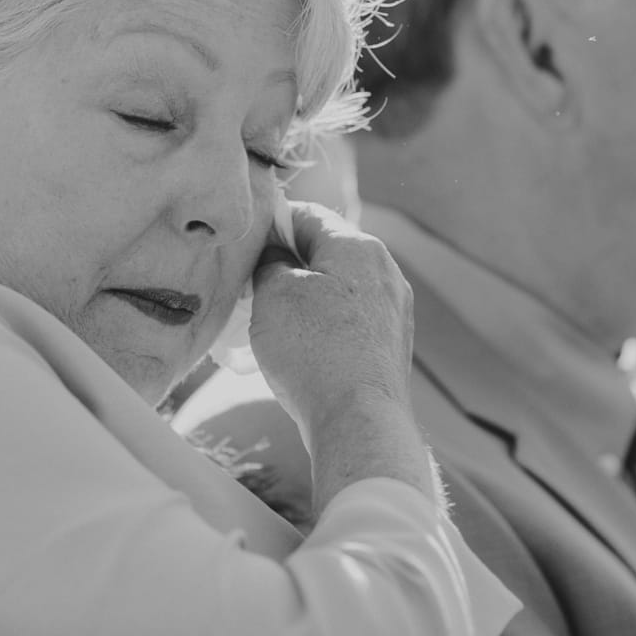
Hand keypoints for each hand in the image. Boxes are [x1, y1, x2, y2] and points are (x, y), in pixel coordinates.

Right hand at [249, 202, 430, 502]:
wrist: (357, 421)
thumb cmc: (313, 351)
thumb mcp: (274, 293)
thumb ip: (271, 263)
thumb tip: (276, 258)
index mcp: (358, 247)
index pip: (307, 215)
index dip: (270, 225)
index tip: (244, 246)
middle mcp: (384, 272)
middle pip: (325, 253)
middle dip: (286, 267)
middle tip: (250, 288)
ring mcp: (392, 311)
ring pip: (337, 290)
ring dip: (302, 300)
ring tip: (270, 324)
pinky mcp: (390, 347)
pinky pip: (349, 322)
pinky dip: (322, 328)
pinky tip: (299, 352)